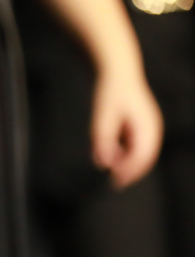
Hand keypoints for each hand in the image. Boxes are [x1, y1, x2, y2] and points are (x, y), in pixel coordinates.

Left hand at [91, 64, 162, 188]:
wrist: (118, 72)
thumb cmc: (110, 92)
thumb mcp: (102, 116)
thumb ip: (102, 140)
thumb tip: (103, 164)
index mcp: (148, 126)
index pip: (143, 156)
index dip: (131, 171)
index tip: (117, 180)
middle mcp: (152, 129)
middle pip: (146, 157)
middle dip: (132, 172)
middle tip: (116, 184)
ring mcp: (149, 128)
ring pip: (142, 153)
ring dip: (129, 163)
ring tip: (113, 170)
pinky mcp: (142, 127)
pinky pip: (137, 146)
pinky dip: (127, 154)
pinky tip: (114, 157)